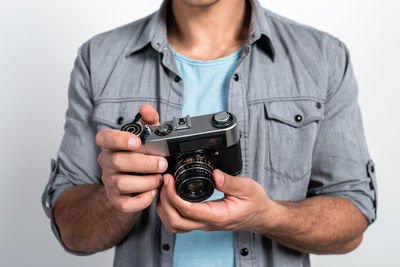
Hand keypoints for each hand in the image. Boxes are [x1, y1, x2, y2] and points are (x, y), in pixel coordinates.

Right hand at [96, 104, 167, 212]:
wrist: (133, 185)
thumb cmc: (140, 157)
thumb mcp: (148, 137)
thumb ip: (150, 122)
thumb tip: (146, 109)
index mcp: (112, 145)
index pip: (104, 138)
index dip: (119, 139)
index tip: (137, 141)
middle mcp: (107, 163)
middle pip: (118, 161)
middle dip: (144, 163)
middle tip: (162, 163)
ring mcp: (110, 182)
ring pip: (122, 183)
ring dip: (145, 182)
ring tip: (160, 179)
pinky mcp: (117, 200)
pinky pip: (125, 204)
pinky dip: (141, 200)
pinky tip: (153, 193)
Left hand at [156, 169, 280, 232]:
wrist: (260, 215)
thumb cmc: (255, 203)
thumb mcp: (248, 188)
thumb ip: (230, 182)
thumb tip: (214, 174)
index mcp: (217, 216)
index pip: (187, 210)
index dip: (173, 195)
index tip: (170, 179)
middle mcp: (207, 223)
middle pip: (175, 221)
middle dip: (164, 201)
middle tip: (164, 181)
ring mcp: (203, 224)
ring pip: (174, 225)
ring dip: (164, 208)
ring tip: (164, 188)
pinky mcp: (201, 222)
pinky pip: (178, 222)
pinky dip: (169, 211)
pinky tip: (170, 196)